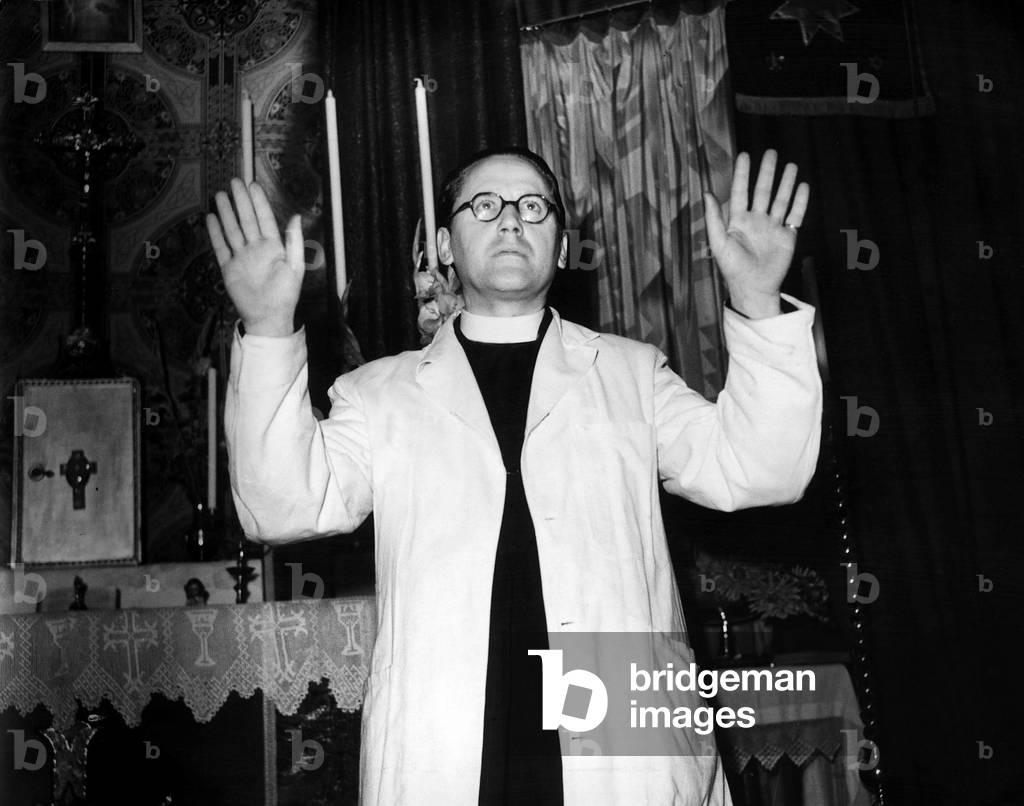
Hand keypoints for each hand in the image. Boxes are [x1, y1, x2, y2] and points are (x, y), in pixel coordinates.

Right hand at [206, 179, 303, 335]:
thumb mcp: (295, 267)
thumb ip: (294, 241)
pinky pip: (221, 248)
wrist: (268, 318)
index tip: (252, 185)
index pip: (264, 219)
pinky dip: (215, 233)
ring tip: (220, 195)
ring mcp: (241, 257)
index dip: (258, 202)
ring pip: (232, 230)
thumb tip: (296, 216)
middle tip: (234, 182)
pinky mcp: (229, 268)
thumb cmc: (286, 295)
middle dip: (240, 201)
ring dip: (226, 213)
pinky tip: (211, 219)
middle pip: (246, 220)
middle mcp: (256, 249)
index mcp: (274, 247)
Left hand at [704, 150, 808, 318]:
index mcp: (738, 221)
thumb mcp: (719, 242)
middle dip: (767, 172)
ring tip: (791, 165)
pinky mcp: (787, 236)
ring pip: (780, 199)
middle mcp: (756, 221)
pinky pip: (795, 216)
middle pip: (762, 191)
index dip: (742, 174)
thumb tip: (706, 193)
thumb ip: (713, 217)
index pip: (740, 192)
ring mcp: (772, 227)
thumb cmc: (733, 268)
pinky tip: (803, 186)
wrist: (754, 288)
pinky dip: (800, 202)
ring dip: (786, 183)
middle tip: (771, 152)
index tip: (745, 155)